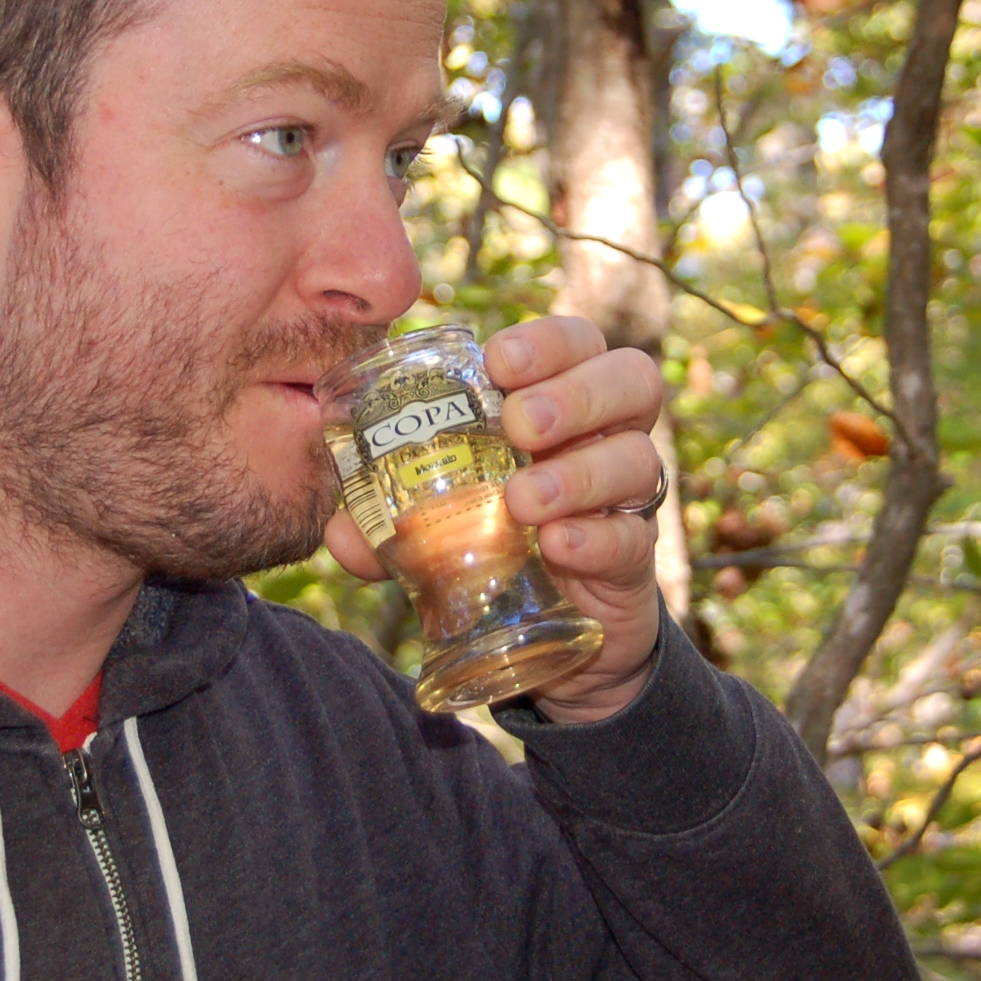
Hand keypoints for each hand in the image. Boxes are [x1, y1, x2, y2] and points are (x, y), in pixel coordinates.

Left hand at [325, 315, 668, 722]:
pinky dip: (597, 537)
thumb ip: (389, 521)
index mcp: (559, 403)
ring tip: (524, 500)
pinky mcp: (635, 561)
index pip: (578, 343)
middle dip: (576, 394)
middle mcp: (604, 437)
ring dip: (581, 471)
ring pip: (639, 458)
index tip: (499, 362)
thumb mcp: (436, 523)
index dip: (549, 341)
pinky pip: (634, 539)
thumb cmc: (491, 544)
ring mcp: (626, 499)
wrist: (546, 638)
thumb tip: (341, 530)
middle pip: (632, 380)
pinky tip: (558, 546)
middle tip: (523, 426)